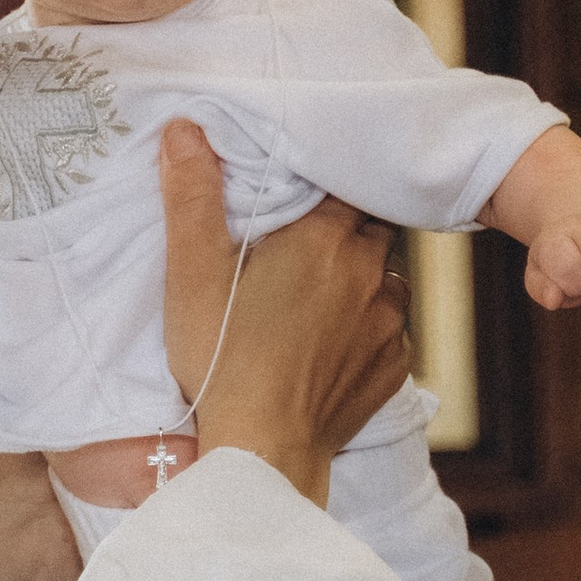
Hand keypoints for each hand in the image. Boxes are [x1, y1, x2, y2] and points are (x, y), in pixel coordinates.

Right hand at [161, 120, 408, 505]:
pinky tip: (327, 344)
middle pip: (368, 224)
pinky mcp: (394, 366)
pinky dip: (365, 328)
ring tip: (313, 297)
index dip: (321, 184)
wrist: (263, 451)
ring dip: (357, 277)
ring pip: (383, 275)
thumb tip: (186, 129)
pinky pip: (388, 328)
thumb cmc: (222, 361)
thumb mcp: (192, 275)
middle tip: (301, 243)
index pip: (343, 183)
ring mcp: (388, 322)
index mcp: (324, 237)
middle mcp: (368, 271)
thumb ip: (193, 197)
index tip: (297, 195)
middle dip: (341, 227)